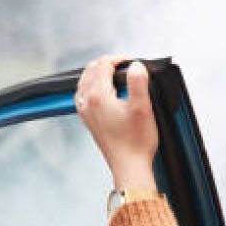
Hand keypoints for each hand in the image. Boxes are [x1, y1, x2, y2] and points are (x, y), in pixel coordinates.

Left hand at [75, 56, 159, 189]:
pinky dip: (90, 86)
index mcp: (98, 96)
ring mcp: (85, 112)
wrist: (129, 166)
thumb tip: (136, 65)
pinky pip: (82, 95)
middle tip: (122, 63)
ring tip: (111, 71)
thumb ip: (138, 82)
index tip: (130, 60)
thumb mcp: (142, 108)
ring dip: (96, 73)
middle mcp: (87, 103)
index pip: (103, 66)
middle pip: (91, 71)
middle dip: (106, 63)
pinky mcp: (88, 121)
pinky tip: (99, 90)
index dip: (117, 59)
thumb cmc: (137, 141)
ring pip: (84, 82)